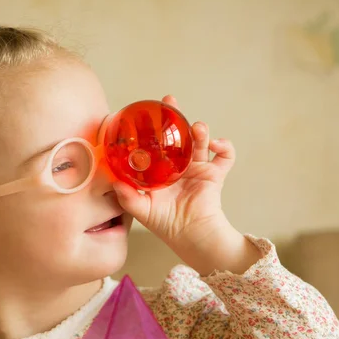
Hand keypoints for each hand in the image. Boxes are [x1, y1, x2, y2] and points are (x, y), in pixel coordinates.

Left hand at [114, 96, 261, 274]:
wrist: (191, 236)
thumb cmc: (165, 224)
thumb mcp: (141, 209)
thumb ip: (126, 195)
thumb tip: (112, 179)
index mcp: (161, 170)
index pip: (155, 142)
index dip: (151, 127)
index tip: (144, 113)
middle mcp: (178, 166)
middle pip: (178, 135)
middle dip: (175, 116)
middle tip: (170, 102)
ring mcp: (197, 168)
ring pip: (200, 141)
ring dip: (200, 131)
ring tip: (197, 129)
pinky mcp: (214, 174)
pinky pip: (225, 156)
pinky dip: (225, 147)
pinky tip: (217, 145)